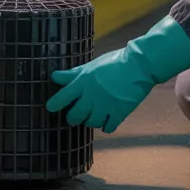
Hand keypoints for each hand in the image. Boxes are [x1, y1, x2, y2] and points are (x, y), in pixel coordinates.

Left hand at [46, 16, 189, 132]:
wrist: (140, 65)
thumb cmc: (115, 62)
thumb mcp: (92, 65)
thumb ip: (74, 73)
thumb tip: (55, 76)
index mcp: (83, 82)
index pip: (62, 97)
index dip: (54, 104)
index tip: (50, 108)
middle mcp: (92, 96)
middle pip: (75, 116)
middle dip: (73, 117)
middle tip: (75, 116)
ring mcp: (105, 106)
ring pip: (90, 123)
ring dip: (90, 121)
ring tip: (93, 116)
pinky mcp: (119, 112)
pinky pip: (108, 128)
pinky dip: (107, 126)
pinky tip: (108, 120)